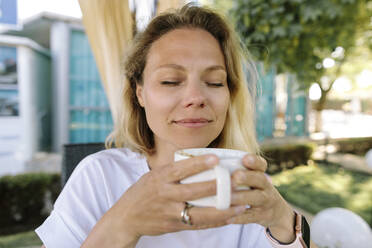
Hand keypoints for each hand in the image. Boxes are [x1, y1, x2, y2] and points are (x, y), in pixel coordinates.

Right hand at [83, 155, 245, 247]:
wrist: (126, 218)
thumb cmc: (143, 192)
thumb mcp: (153, 176)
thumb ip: (173, 170)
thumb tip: (198, 160)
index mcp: (160, 178)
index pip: (181, 169)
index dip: (199, 163)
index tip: (216, 158)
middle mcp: (165, 195)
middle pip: (194, 191)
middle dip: (217, 186)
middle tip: (237, 181)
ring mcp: (170, 212)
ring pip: (200, 212)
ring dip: (222, 209)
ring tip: (241, 203)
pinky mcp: (174, 226)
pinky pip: (198, 224)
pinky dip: (215, 221)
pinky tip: (229, 217)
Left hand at [228, 155, 295, 242]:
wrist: (276, 212)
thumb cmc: (254, 189)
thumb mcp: (251, 179)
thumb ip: (236, 171)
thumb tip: (208, 162)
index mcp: (261, 174)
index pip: (261, 164)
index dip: (254, 161)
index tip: (245, 158)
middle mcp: (266, 186)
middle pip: (259, 179)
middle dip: (247, 177)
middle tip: (235, 176)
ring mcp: (266, 202)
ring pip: (256, 198)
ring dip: (241, 197)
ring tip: (228, 197)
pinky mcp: (262, 216)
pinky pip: (251, 217)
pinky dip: (240, 217)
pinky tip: (228, 217)